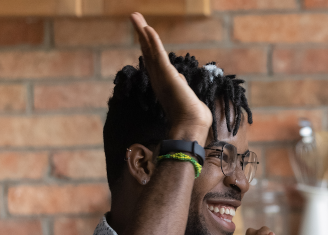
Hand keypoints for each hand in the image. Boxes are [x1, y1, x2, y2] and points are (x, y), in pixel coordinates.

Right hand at [130, 13, 211, 142]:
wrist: (192, 126)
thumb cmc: (192, 116)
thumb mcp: (186, 96)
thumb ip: (181, 86)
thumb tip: (180, 80)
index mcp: (163, 83)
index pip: (153, 59)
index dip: (147, 45)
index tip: (143, 33)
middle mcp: (158, 78)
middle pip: (147, 51)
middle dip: (141, 34)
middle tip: (134, 17)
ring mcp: (161, 76)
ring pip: (149, 49)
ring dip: (142, 32)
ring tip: (135, 16)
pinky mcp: (167, 75)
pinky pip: (158, 54)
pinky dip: (152, 41)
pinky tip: (147, 28)